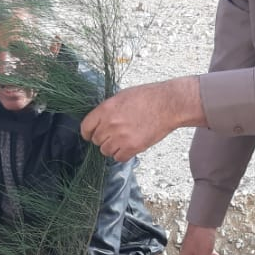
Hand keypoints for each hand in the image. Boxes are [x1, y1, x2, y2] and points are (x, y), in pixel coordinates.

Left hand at [81, 75, 204, 161]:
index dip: (88, 132)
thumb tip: (99, 121)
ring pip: (106, 151)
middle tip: (114, 135)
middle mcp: (110, 124)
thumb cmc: (147, 97)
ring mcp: (121, 137)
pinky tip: (129, 146)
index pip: (85, 127)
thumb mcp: (121, 97)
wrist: (168, 104)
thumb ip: (107, 110)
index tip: (91, 135)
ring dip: (113, 148)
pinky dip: (123, 154)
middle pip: (96, 140)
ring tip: (123, 140)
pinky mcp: (133, 147)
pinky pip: (119, 158)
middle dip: (103, 139)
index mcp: (105, 109)